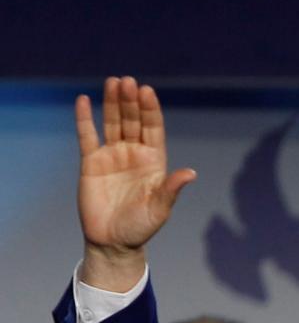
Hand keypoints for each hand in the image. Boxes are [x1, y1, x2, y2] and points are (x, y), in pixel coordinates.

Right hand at [76, 75, 196, 290]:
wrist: (113, 241)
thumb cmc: (141, 226)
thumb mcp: (159, 208)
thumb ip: (171, 189)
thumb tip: (190, 173)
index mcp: (154, 162)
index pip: (153, 129)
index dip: (150, 110)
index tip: (147, 91)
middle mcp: (134, 154)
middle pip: (133, 121)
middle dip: (131, 101)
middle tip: (127, 81)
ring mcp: (112, 156)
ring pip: (112, 123)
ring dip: (113, 103)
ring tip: (113, 82)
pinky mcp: (91, 162)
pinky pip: (87, 136)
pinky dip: (85, 118)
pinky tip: (84, 100)